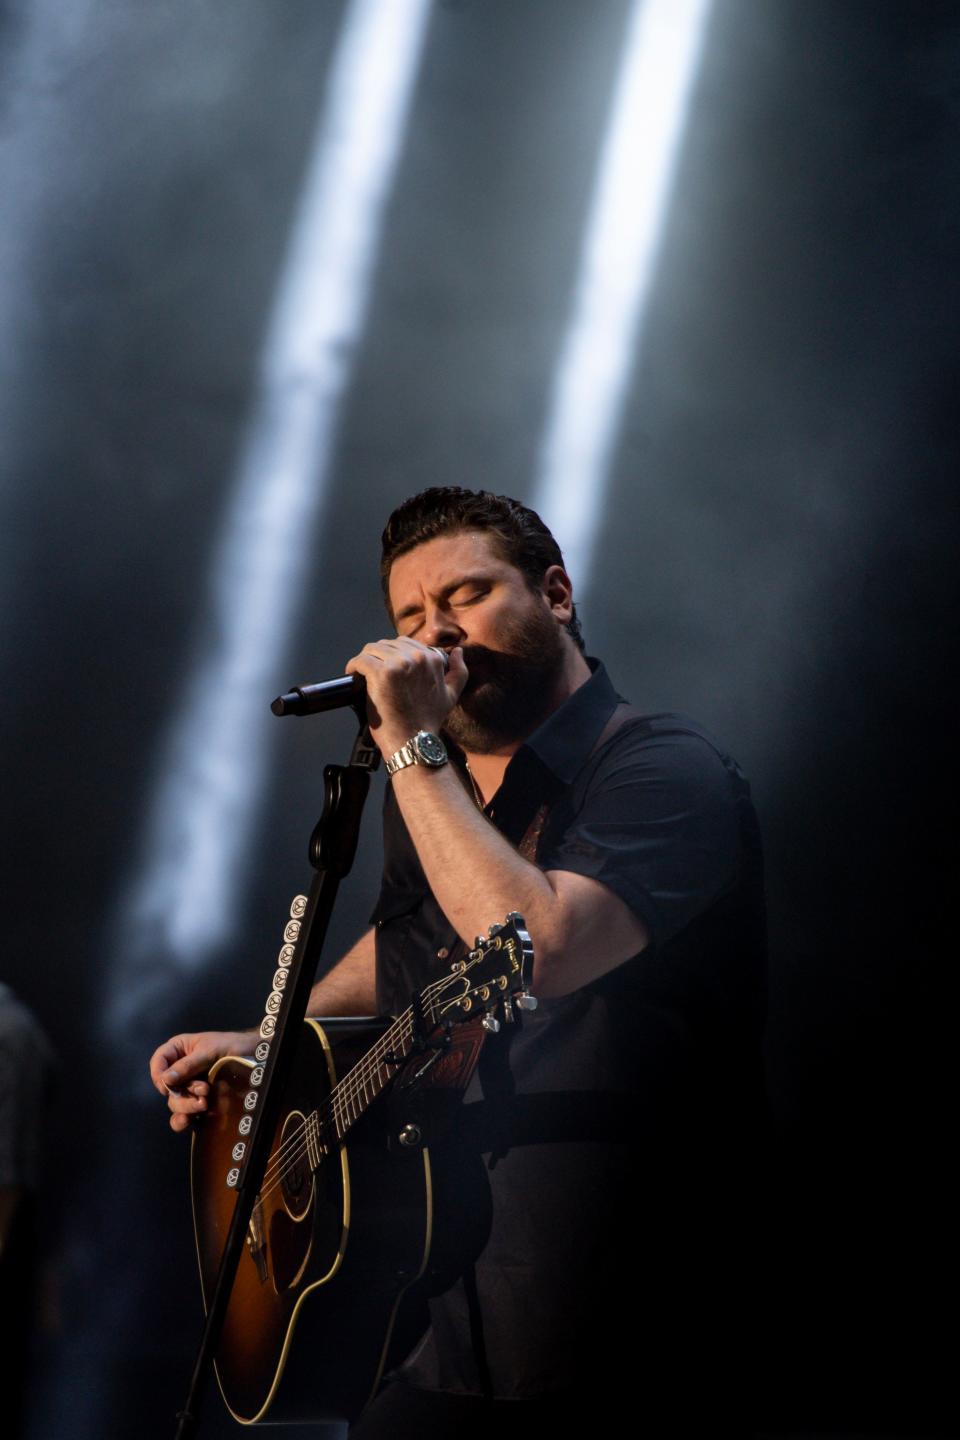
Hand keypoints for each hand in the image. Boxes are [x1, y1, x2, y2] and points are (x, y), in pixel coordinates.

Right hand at [149, 1030, 256, 1133]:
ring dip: (187, 1105)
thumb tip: (166, 1080)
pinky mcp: (198, 1101)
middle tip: (203, 1092)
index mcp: (179, 1050)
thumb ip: (188, 1065)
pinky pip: (183, 1114)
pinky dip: (182, 1119)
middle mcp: (180, 1070)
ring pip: (175, 1102)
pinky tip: (187, 1121)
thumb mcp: (210, 1050)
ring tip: (205, 1103)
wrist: (254, 1056)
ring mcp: (189, 1087)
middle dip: (181, 1093)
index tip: (167, 1086)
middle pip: (167, 1087)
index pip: (158, 1062)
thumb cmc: (232, 1045)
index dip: (159, 1075)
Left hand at [345, 639, 467, 754]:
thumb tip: (458, 652)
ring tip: (362, 674)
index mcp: (432, 659)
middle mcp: (417, 657)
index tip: (386, 669)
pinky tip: (353, 675)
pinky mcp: (381, 673)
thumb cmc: (428, 721)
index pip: (405, 644)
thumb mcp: (451, 695)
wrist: (413, 742)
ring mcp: (398, 664)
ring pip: (372, 649)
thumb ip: (459, 672)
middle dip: (378, 657)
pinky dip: (353, 667)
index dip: (392, 656)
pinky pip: (361, 660)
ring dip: (365, 660)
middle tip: (371, 673)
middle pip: (387, 645)